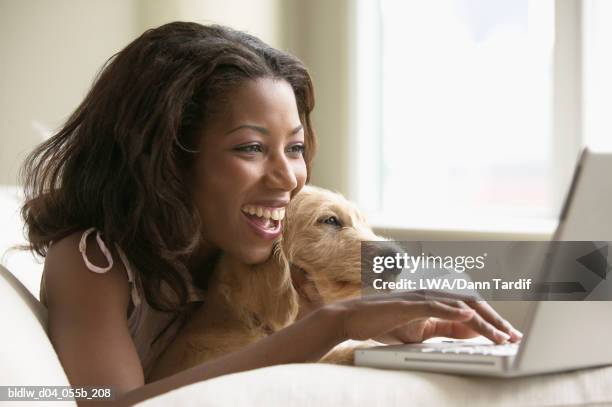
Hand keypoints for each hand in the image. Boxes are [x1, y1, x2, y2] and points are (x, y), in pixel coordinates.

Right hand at [328, 291, 522, 344]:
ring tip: (500, 333)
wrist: (353, 318)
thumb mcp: (418, 331)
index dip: (491, 323)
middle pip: (470, 303)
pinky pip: (434, 304)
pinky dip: (453, 310)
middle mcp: (431, 294)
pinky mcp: (408, 303)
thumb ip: (442, 329)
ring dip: (482, 319)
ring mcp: (420, 297)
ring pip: (458, 304)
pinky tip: (468, 316)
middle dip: (495, 321)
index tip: (508, 336)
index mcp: (434, 301)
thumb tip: (467, 332)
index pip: (469, 310)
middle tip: (513, 336)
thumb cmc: (381, 323)